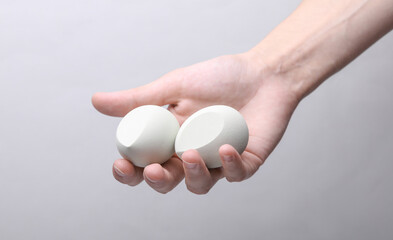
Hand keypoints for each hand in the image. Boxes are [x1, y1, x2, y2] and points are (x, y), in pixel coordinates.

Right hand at [92, 53, 299, 193]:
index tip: (120, 165)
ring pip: (200, 184)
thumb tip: (96, 101)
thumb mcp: (175, 85)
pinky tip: (226, 150)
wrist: (262, 72)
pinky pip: (236, 174)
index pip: (144, 162)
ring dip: (192, 175)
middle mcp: (192, 152)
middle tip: (155, 170)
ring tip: (190, 154)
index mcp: (171, 138)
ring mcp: (218, 161)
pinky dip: (229, 166)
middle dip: (158, 181)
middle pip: (169, 180)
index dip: (130, 171)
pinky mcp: (246, 162)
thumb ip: (139, 99)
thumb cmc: (219, 77)